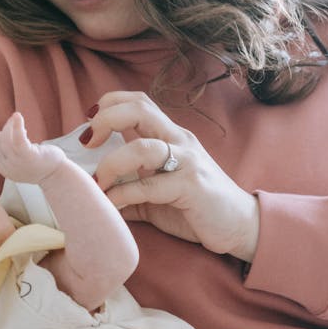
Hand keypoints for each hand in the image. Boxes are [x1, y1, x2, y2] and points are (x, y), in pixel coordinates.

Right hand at [0, 112, 65, 183]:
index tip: (1, 135)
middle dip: (3, 131)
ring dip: (9, 126)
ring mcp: (18, 163)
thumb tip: (2, 135)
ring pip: (5, 141)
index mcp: (5, 171)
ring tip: (16, 119)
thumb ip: (9, 156)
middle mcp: (9, 169)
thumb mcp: (20, 164)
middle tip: (13, 123)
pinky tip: (17, 116)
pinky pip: (17, 139)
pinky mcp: (28, 156)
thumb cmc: (40, 165)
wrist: (58, 174)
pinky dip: (16, 126)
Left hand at [84, 92, 259, 261]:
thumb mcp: (156, 194)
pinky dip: (122, 196)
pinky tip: (111, 206)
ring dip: (111, 163)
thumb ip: (128, 188)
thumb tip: (92, 194)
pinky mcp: (191, 187)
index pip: (138, 101)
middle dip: (105, 120)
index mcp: (171, 136)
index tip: (88, 127)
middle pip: (139, 108)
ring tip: (97, 183)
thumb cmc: (197, 208)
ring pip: (142, 147)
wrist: (241, 226)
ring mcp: (187, 162)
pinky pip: (148, 186)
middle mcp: (179, 140)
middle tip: (86, 143)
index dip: (109, 105)